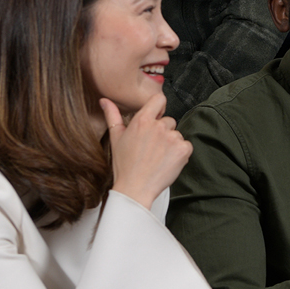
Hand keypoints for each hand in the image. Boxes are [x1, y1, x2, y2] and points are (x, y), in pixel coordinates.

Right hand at [103, 95, 191, 210]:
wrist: (135, 189)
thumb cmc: (124, 164)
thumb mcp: (116, 138)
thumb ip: (112, 115)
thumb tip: (104, 100)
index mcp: (142, 121)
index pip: (159, 99)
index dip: (158, 108)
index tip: (155, 118)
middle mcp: (158, 126)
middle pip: (169, 120)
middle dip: (162, 131)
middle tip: (151, 147)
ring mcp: (172, 138)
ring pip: (176, 134)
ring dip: (171, 143)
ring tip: (157, 157)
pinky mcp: (183, 149)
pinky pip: (185, 145)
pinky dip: (179, 153)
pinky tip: (166, 161)